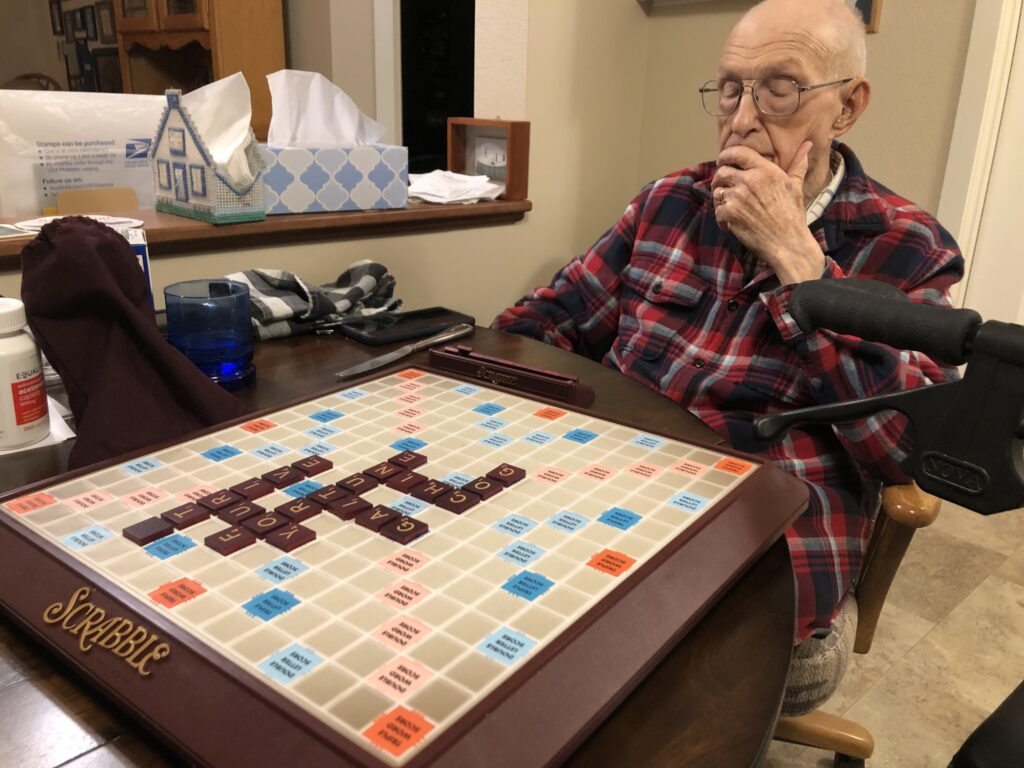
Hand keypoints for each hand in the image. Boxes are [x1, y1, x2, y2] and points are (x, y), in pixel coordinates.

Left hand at [711, 141, 824, 284]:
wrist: (787, 243)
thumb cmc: (793, 216)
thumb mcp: (795, 186)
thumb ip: (797, 164)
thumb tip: (807, 144)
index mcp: (766, 171)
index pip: (738, 153)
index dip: (726, 155)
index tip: (723, 160)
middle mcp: (750, 180)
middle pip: (722, 172)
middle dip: (720, 179)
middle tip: (723, 187)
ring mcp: (738, 197)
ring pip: (717, 191)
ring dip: (720, 198)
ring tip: (729, 206)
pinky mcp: (730, 213)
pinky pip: (717, 209)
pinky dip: (721, 217)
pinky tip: (730, 223)